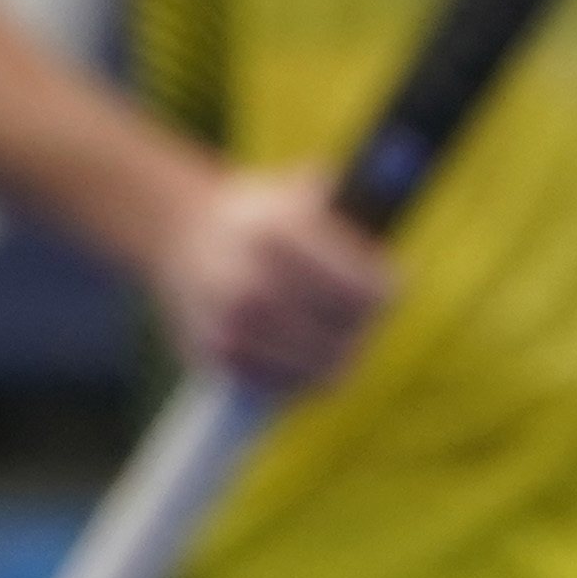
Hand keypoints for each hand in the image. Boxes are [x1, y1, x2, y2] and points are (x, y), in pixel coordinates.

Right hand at [152, 168, 391, 391]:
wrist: (179, 235)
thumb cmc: (258, 216)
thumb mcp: (295, 191)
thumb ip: (346, 200)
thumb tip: (397, 193)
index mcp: (273, 234)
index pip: (360, 288)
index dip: (385, 286)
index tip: (391, 280)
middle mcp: (249, 282)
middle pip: (345, 329)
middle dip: (364, 320)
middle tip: (368, 310)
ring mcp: (231, 325)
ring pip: (322, 364)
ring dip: (339, 350)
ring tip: (342, 331)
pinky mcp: (218, 356)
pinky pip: (286, 385)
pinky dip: (304, 373)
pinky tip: (309, 351)